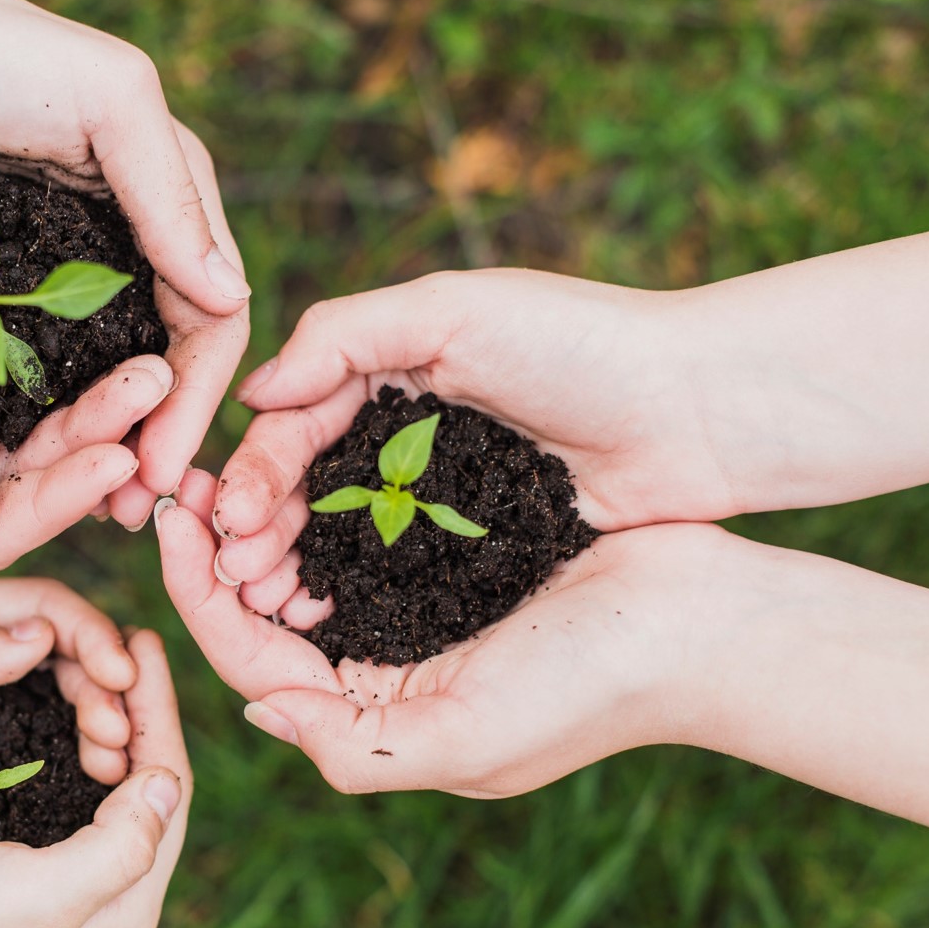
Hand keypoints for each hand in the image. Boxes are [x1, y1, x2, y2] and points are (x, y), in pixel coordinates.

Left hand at [0, 0, 250, 521]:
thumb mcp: (106, 102)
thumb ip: (170, 194)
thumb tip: (231, 297)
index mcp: (168, 209)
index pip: (209, 324)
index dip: (196, 403)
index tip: (167, 471)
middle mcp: (124, 251)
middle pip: (157, 370)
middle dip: (150, 442)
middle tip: (128, 514)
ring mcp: (57, 278)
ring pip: (94, 384)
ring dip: (94, 447)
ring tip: (78, 506)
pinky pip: (28, 373)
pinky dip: (32, 421)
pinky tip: (16, 464)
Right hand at [0, 83, 180, 566]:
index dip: (53, 506)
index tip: (118, 458)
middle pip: (25, 479)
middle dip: (92, 449)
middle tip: (156, 396)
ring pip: (38, 419)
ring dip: (96, 402)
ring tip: (153, 364)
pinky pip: (30, 355)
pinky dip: (75, 354)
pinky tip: (121, 330)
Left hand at [0, 578, 146, 899]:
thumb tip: (42, 634)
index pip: (39, 601)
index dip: (89, 633)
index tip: (122, 679)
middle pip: (62, 641)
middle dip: (103, 678)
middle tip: (120, 732)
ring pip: (66, 684)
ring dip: (101, 711)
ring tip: (114, 757)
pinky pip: (56, 724)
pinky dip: (85, 739)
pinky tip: (102, 768)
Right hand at [0, 627, 188, 927]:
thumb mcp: (45, 893)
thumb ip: (122, 845)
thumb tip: (169, 780)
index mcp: (128, 900)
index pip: (170, 784)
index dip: (160, 707)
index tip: (143, 640)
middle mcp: (110, 889)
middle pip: (147, 776)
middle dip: (138, 705)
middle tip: (122, 639)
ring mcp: (70, 874)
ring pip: (112, 776)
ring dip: (106, 716)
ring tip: (93, 662)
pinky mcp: (29, 858)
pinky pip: (71, 782)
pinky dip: (69, 734)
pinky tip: (53, 700)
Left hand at [158, 467, 726, 795]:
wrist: (703, 622)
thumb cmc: (591, 685)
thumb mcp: (466, 740)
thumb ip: (352, 744)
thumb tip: (256, 713)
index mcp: (376, 722)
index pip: (256, 665)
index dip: (199, 599)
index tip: (166, 526)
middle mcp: (384, 675)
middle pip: (267, 618)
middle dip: (217, 558)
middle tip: (182, 485)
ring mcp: (415, 617)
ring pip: (305, 572)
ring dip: (260, 526)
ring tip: (225, 469)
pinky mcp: (449, 562)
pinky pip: (359, 533)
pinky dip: (320, 503)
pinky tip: (296, 459)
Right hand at [211, 270, 735, 585]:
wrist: (703, 411)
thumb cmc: (582, 344)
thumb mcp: (455, 309)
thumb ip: (346, 334)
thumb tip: (254, 391)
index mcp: (392, 370)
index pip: (297, 422)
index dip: (257, 469)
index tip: (225, 518)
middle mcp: (407, 433)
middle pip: (311, 486)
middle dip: (264, 529)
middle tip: (232, 576)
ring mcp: (443, 493)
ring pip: (349, 535)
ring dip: (300, 566)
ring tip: (267, 606)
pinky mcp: (482, 543)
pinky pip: (405, 570)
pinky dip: (360, 590)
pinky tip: (328, 618)